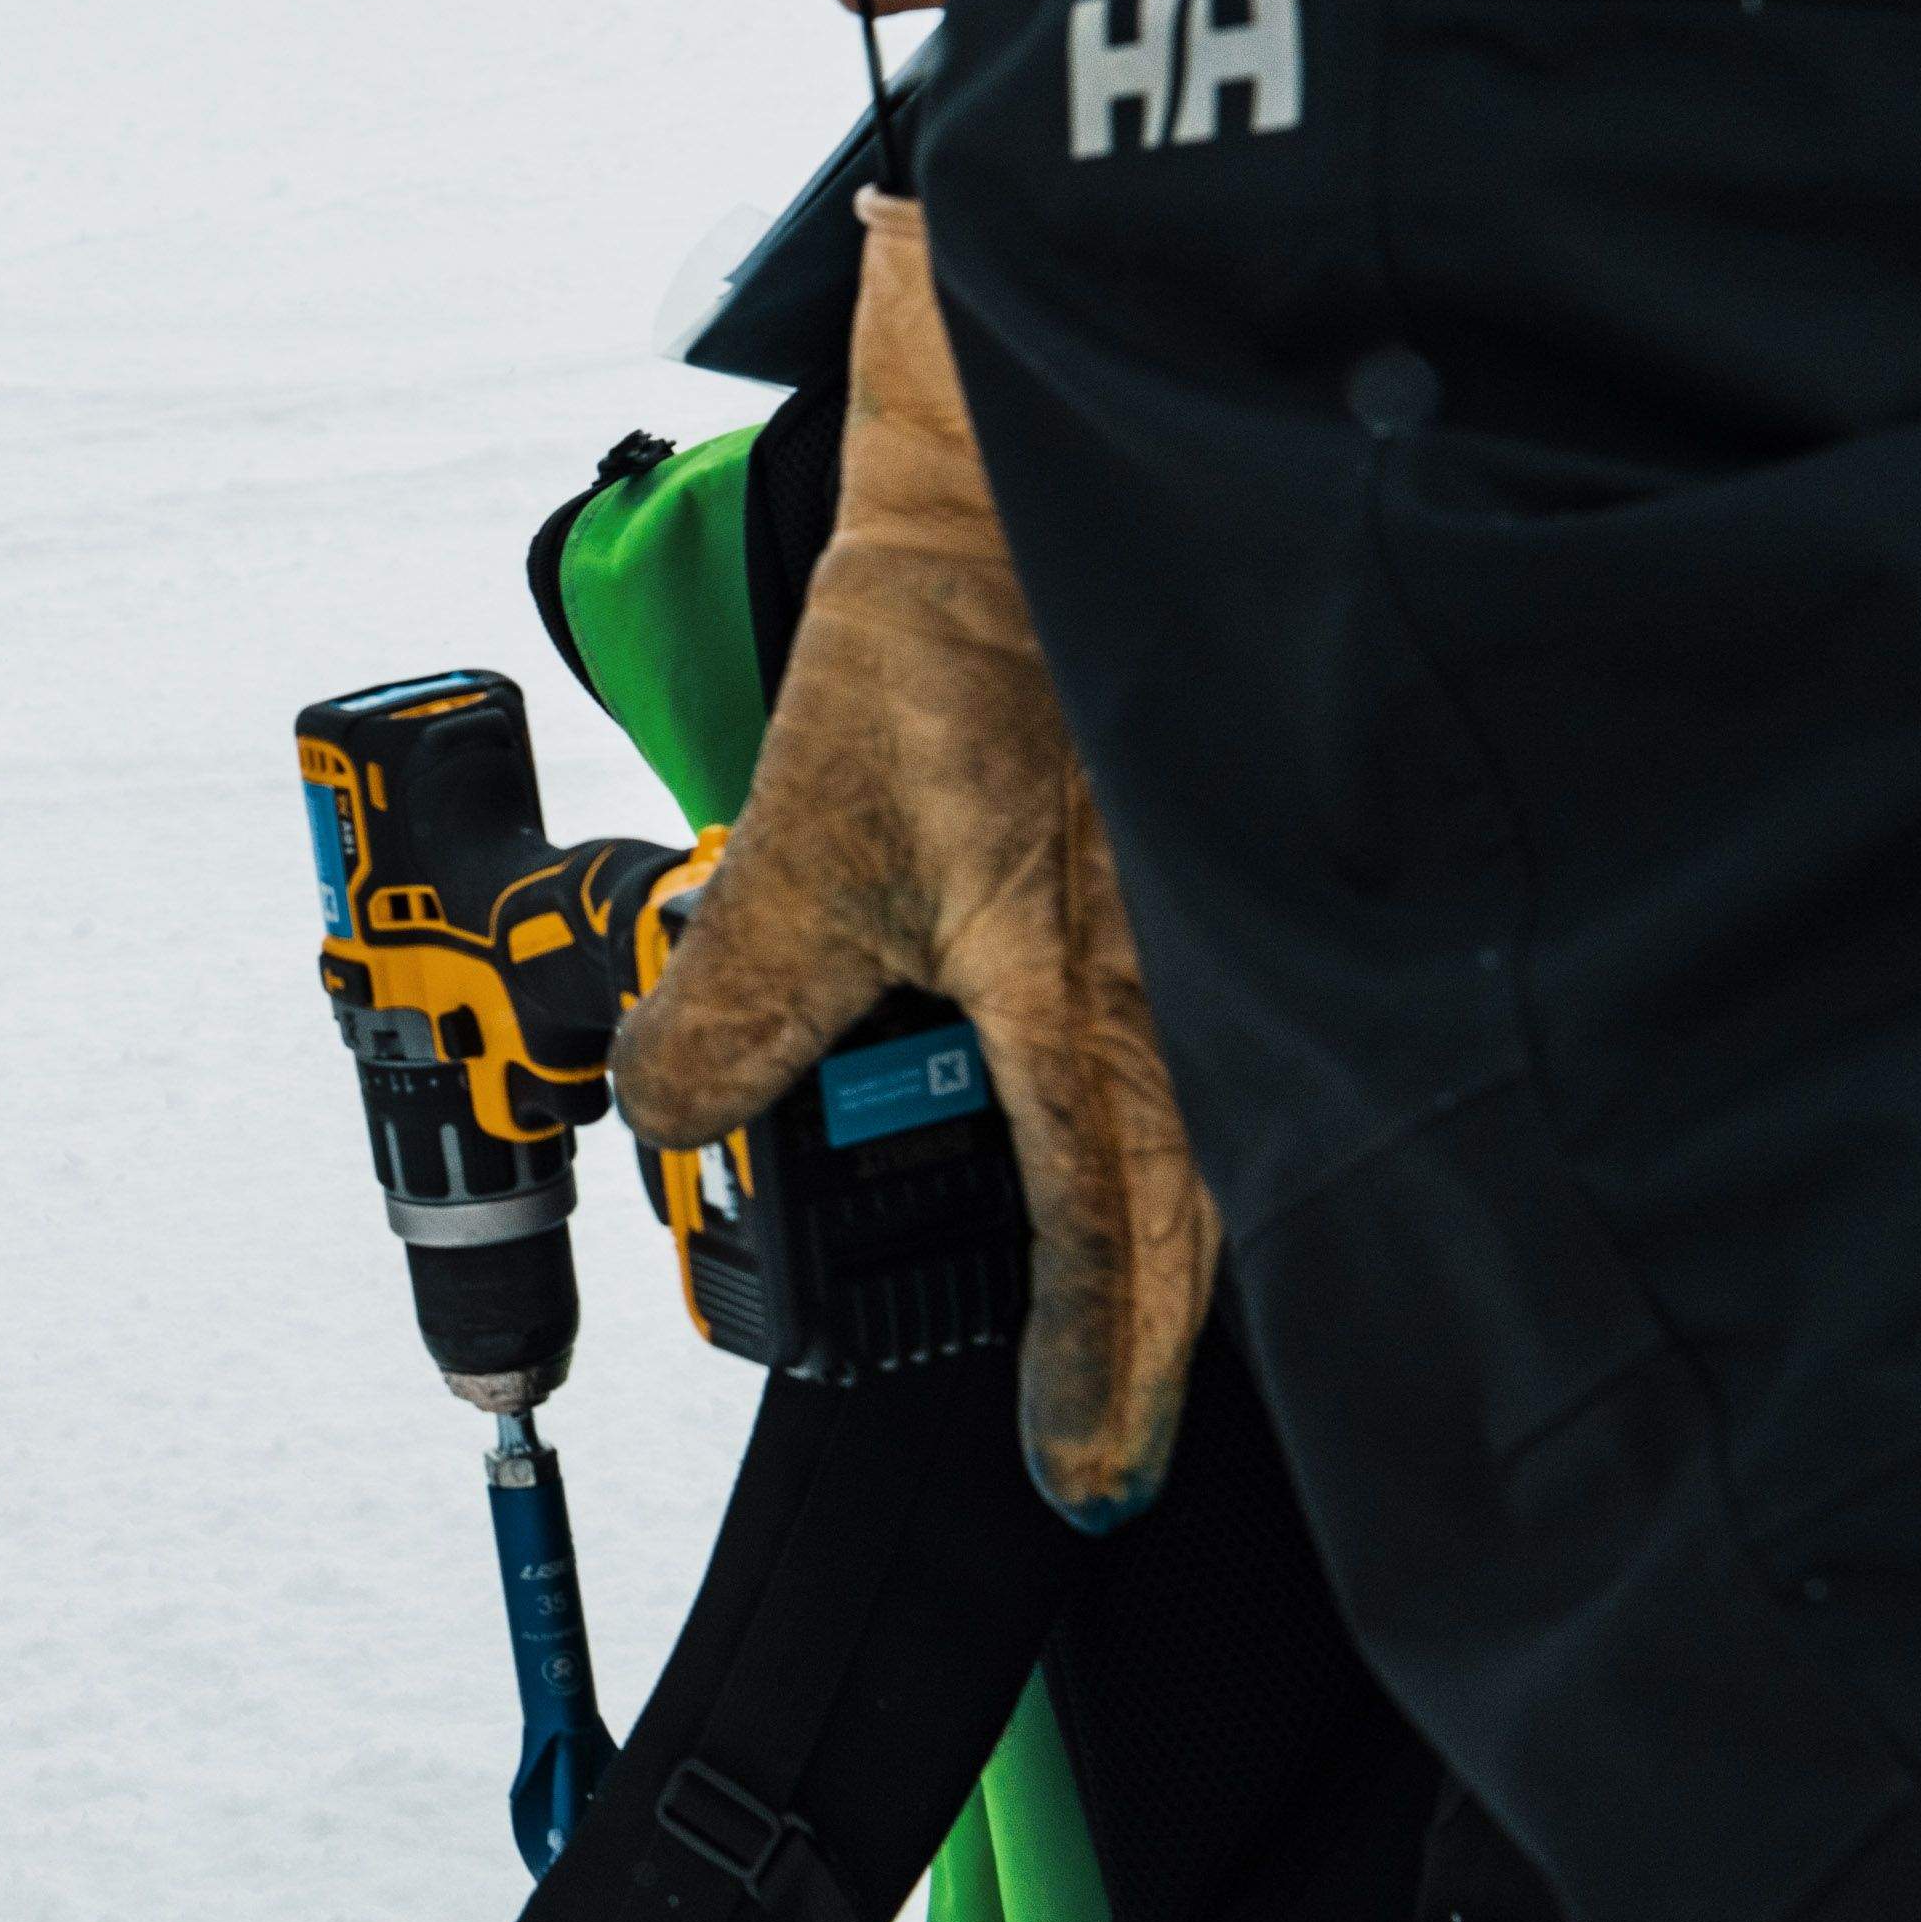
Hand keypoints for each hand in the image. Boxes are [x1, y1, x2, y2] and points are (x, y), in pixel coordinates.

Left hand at [607, 193, 1218, 1525]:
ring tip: (1142, 1322)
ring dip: (1189, 1229)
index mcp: (1096, 1000)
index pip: (1111, 1242)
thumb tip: (667, 1113)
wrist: (1058, 447)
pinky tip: (1180, 1122)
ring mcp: (1239, 925)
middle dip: (1156, 1338)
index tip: (1076, 1474)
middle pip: (1209, 1217)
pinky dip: (1214, 1101)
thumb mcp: (805, 831)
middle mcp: (1198, 983)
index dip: (1092, 1372)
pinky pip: (1252, 1028)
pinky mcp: (1242, 867)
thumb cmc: (959, 627)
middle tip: (1117, 1446)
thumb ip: (738, 997)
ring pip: (1241, 1131)